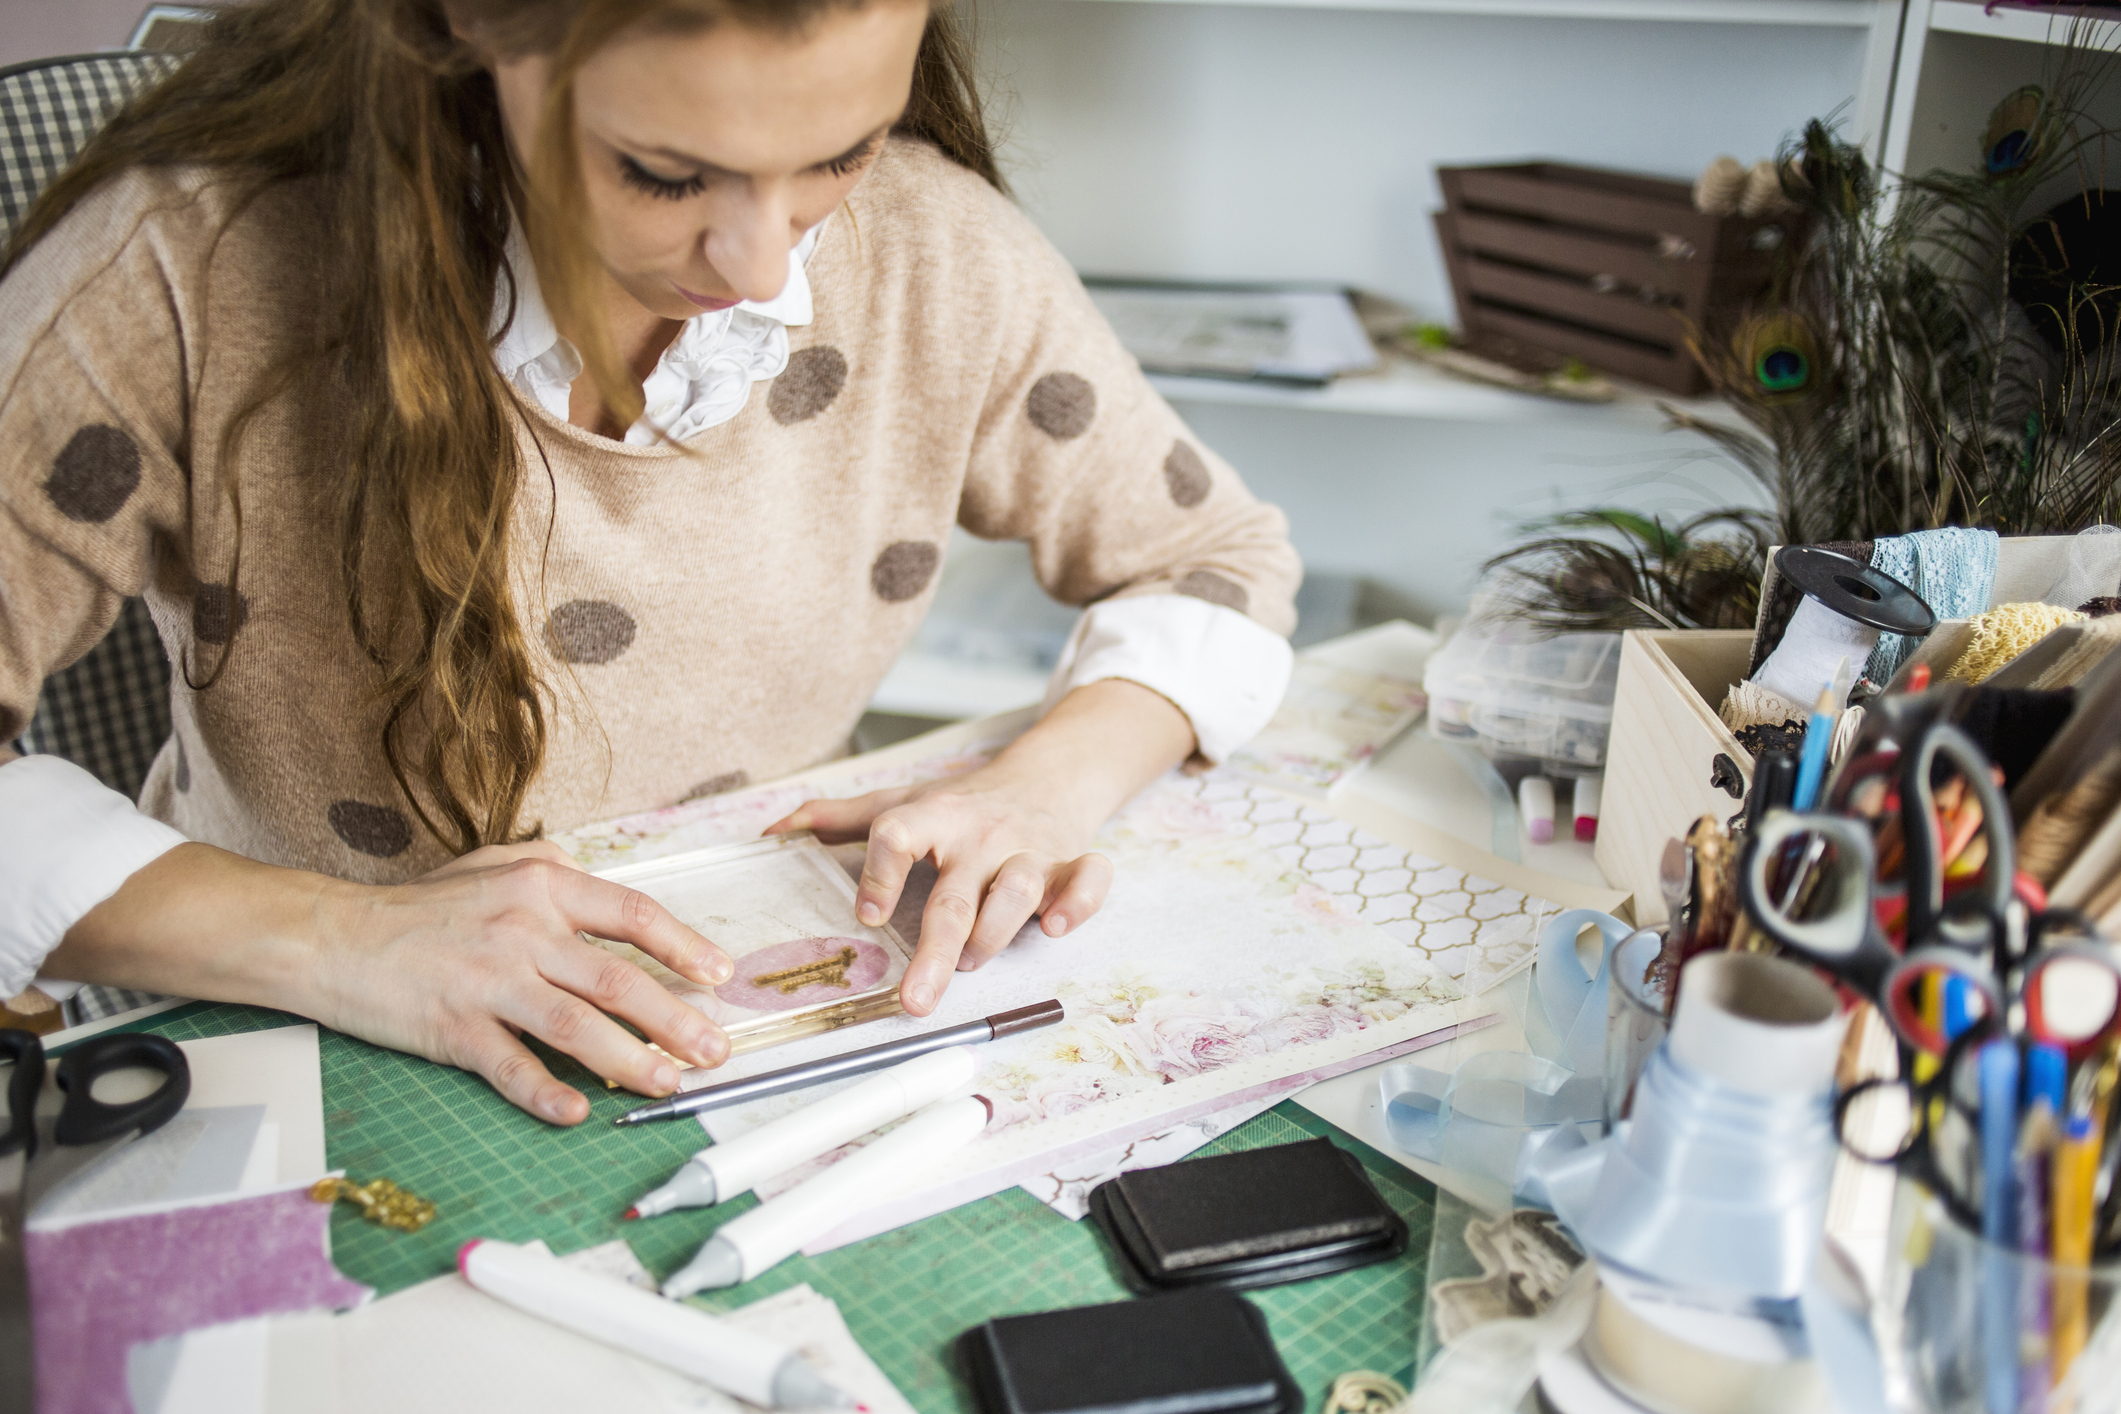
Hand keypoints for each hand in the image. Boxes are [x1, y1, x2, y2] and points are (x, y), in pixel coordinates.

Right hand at [309, 841, 733, 1124]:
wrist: (335, 935)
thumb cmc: (419, 907)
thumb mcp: (491, 865)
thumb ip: (550, 869)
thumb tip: (601, 884)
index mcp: (542, 886)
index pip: (632, 915)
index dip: (684, 945)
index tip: (720, 974)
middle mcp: (523, 930)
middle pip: (619, 979)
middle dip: (677, 1019)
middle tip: (715, 1050)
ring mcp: (489, 981)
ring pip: (577, 1025)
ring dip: (631, 1059)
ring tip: (669, 1084)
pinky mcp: (453, 1027)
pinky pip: (511, 1066)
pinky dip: (547, 1091)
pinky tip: (579, 1111)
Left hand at [768, 773, 1112, 1015]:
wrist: (1046, 776)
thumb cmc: (963, 804)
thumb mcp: (901, 803)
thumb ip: (839, 821)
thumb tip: (770, 835)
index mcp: (933, 817)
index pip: (898, 833)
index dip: (878, 870)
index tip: (863, 914)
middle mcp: (980, 836)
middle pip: (956, 895)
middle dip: (936, 950)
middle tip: (914, 1000)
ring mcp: (1029, 850)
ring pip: (1018, 889)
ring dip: (996, 931)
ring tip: (972, 962)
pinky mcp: (1070, 862)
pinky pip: (1087, 879)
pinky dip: (1079, 902)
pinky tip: (1055, 926)